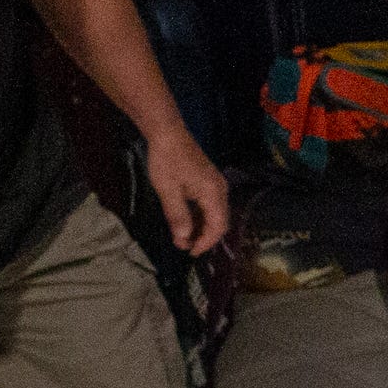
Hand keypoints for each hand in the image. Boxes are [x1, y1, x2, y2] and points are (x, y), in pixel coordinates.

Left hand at [146, 132, 230, 256]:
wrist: (169, 134)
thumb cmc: (167, 161)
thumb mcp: (168, 191)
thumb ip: (178, 216)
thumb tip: (184, 239)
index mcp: (213, 193)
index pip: (217, 226)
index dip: (205, 242)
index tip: (190, 253)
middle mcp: (221, 190)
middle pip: (220, 221)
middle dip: (204, 237)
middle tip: (184, 247)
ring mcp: (216, 185)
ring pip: (216, 214)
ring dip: (202, 228)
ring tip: (183, 237)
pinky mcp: (209, 182)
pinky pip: (211, 205)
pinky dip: (201, 217)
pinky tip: (187, 221)